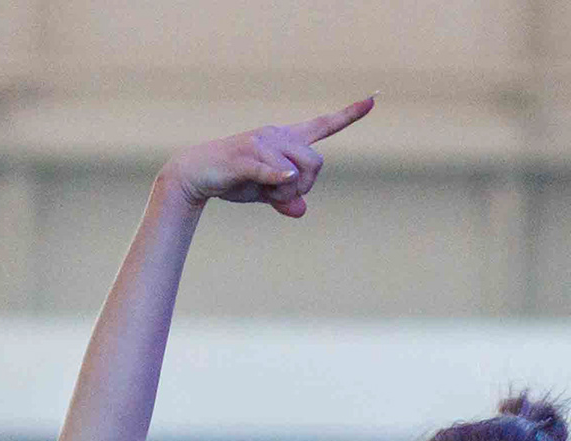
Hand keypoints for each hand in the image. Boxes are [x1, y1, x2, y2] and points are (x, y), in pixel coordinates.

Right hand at [161, 99, 369, 217]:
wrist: (197, 174)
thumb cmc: (235, 179)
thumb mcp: (266, 193)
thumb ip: (287, 200)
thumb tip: (301, 211)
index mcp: (286, 139)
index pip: (323, 125)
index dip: (349, 115)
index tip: (373, 99)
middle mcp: (277, 135)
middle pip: (316, 163)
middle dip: (307, 186)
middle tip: (283, 196)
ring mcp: (261, 144)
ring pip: (298, 172)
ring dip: (287, 192)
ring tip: (265, 193)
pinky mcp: (246, 158)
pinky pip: (272, 171)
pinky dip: (278, 179)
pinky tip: (281, 180)